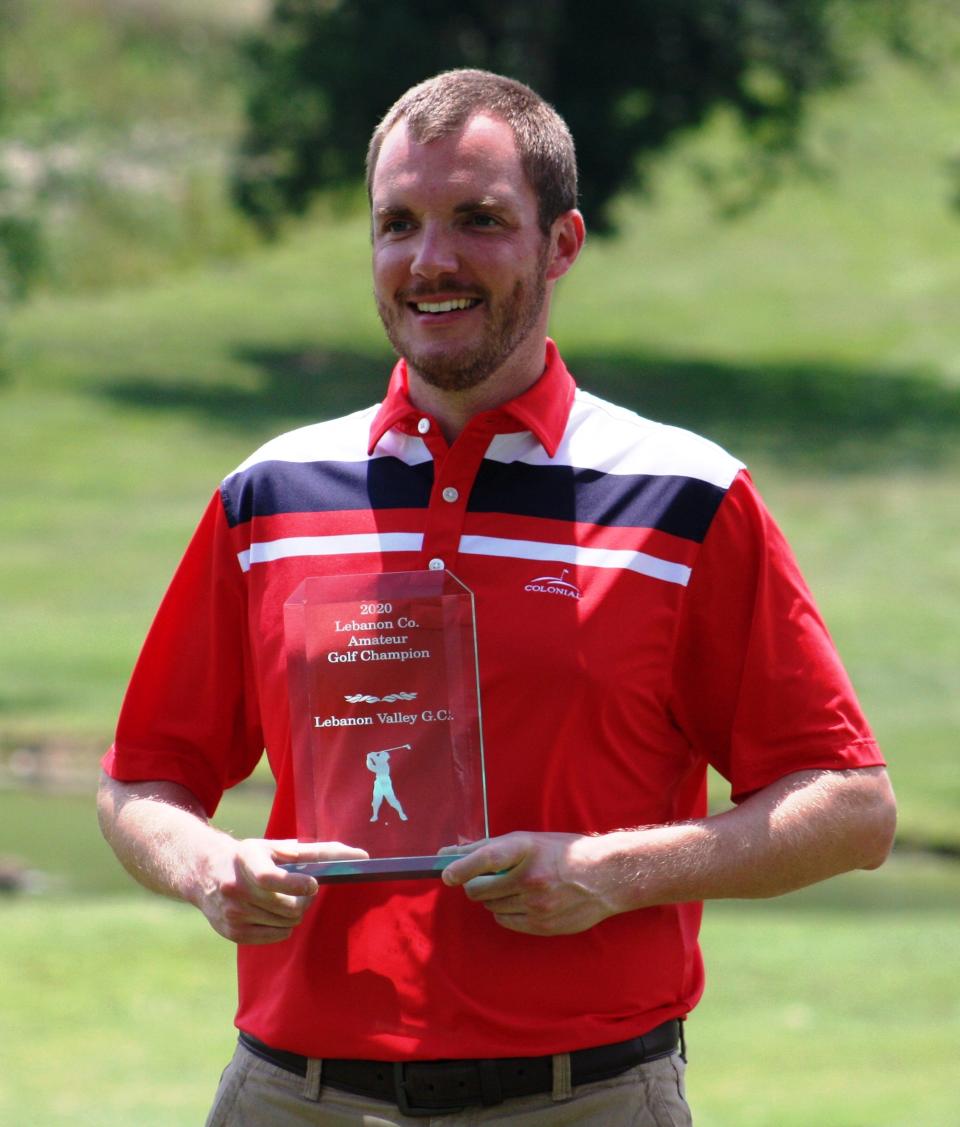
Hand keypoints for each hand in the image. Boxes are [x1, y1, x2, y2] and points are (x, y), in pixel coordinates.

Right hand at [193, 838, 367, 944]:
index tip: (314, 885)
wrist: (203, 872)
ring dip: (294, 913)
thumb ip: (311, 852)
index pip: (271, 878)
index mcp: (246, 859)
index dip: (296, 884)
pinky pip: (274, 936)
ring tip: (287, 899)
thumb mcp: (271, 846)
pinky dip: (283, 927)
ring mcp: (232, 913)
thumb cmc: (249, 856)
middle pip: (287, 906)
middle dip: (304, 899)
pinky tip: (275, 912)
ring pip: (285, 923)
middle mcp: (235, 887)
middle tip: (307, 889)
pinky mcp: (231, 932)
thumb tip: (357, 856)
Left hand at [441, 832, 623, 935]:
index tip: (446, 873)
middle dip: (476, 885)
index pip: (486, 858)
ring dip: (494, 898)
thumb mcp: (531, 840)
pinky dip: (505, 912)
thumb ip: (490, 847)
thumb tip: (451, 853)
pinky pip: (505, 921)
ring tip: (515, 887)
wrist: (606, 876)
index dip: (463, 867)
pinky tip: (522, 901)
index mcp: (527, 849)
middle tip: (487, 879)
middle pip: (481, 889)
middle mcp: (531, 877)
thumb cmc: (565, 852)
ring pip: (491, 906)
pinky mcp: (542, 925)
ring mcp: (537, 905)